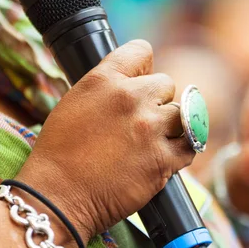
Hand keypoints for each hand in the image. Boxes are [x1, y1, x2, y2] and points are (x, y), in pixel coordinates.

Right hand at [16, 40, 194, 243]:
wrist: (57, 196)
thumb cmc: (59, 153)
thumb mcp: (75, 102)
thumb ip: (108, 87)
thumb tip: (137, 81)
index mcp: (104, 80)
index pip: (142, 50)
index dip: (144, 66)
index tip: (143, 78)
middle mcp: (131, 98)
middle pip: (167, 84)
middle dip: (157, 101)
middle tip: (140, 121)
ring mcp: (150, 129)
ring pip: (182, 114)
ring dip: (170, 127)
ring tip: (149, 142)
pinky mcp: (163, 160)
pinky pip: (190, 145)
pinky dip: (181, 151)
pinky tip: (164, 156)